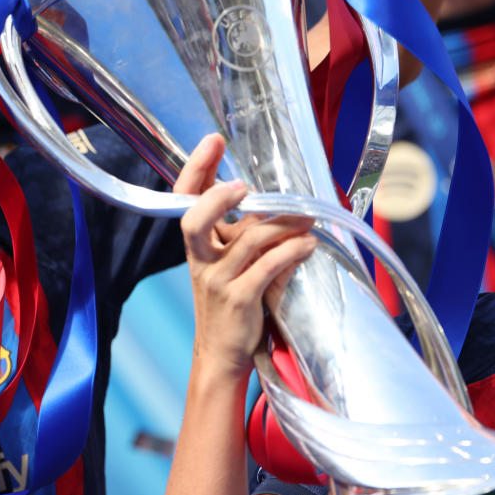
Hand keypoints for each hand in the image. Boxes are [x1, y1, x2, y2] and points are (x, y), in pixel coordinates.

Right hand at [174, 134, 316, 375]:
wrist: (223, 354)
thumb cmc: (233, 303)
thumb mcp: (233, 264)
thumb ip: (249, 236)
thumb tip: (284, 208)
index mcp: (198, 245)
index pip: (185, 199)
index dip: (196, 168)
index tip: (213, 141)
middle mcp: (201, 260)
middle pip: (194, 219)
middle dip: (219, 198)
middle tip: (245, 186)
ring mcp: (218, 281)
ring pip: (250, 241)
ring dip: (283, 225)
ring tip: (309, 217)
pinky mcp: (240, 300)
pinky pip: (268, 268)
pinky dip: (292, 253)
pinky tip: (309, 245)